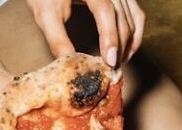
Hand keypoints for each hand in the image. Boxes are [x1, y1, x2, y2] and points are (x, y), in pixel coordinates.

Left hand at [26, 0, 144, 66]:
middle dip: (120, 45)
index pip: (105, 9)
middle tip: (112, 69)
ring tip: (118, 63)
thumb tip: (70, 64)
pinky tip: (126, 50)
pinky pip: (136, 15)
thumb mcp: (46, 13)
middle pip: (122, 16)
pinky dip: (134, 34)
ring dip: (129, 42)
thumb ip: (57, 38)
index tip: (109, 60)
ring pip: (133, 17)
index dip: (109, 35)